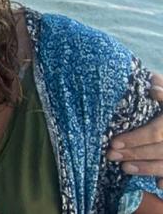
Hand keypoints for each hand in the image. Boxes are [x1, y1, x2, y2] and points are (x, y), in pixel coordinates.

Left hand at [107, 72, 162, 186]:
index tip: (113, 142)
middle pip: (158, 149)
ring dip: (145, 168)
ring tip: (123, 168)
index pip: (154, 132)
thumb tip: (150, 85)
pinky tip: (157, 185)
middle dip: (134, 154)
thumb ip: (160, 86)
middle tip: (111, 155)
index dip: (135, 139)